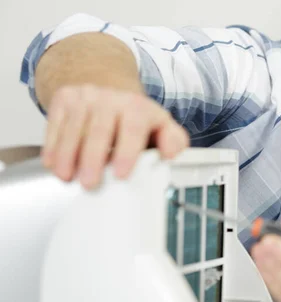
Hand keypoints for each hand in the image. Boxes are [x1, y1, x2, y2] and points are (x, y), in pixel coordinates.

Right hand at [42, 85, 188, 188]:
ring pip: (74, 128)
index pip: (132, 129)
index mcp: (137, 107)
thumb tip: (172, 155)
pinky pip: (55, 123)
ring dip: (67, 155)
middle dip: (92, 159)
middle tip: (89, 183)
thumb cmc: (135, 116)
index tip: (121, 175)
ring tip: (66, 177)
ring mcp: (85, 97)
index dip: (126, 153)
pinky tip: (52, 163)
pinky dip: (52, 145)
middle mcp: (110, 99)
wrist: (107, 84)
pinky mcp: (64, 99)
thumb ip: (174, 141)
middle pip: (99, 130)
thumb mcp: (161, 124)